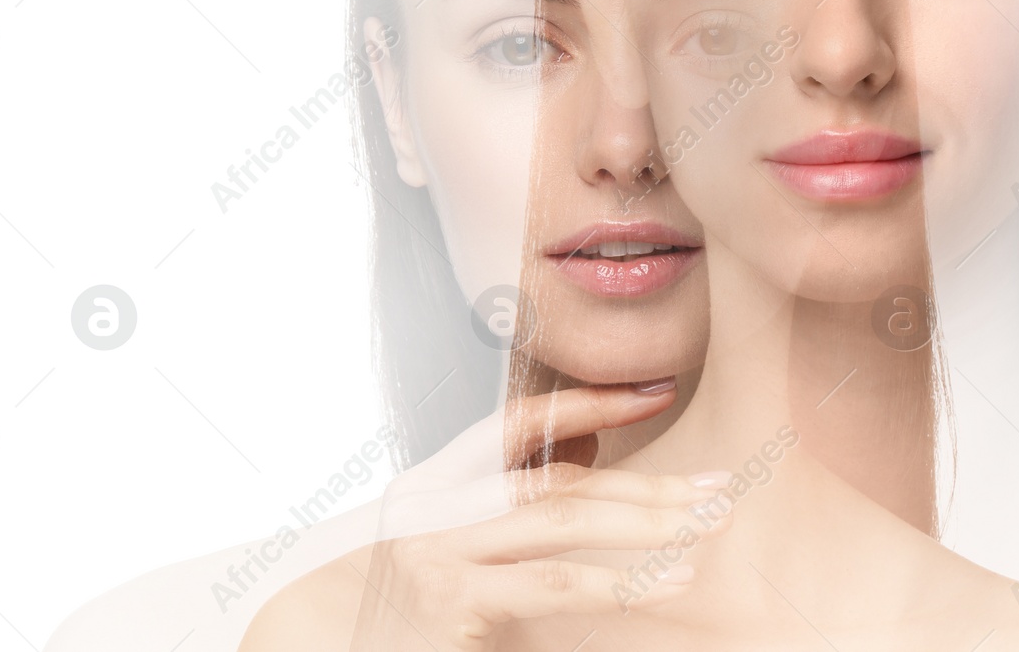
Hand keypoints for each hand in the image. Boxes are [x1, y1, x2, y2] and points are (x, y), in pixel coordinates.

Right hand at [345, 380, 727, 650]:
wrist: (300, 644)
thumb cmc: (383, 616)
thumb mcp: (440, 557)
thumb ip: (502, 530)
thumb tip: (592, 504)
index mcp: (437, 484)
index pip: (520, 423)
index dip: (589, 402)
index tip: (655, 391)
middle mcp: (438, 505)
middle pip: (561, 478)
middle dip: (646, 481)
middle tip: (719, 485)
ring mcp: (441, 549)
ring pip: (564, 518)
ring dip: (647, 521)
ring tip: (708, 525)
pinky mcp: (452, 600)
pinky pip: (551, 583)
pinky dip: (619, 582)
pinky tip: (668, 582)